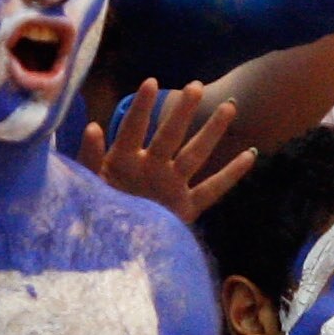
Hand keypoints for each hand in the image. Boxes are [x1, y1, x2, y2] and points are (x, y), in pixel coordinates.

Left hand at [79, 81, 253, 222]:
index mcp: (123, 161)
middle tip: (196, 86)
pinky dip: (230, 175)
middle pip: (170, 135)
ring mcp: (170, 186)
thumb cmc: (91, 213)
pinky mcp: (184, 209)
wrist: (106, 252)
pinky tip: (249, 155)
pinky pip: (211, 190)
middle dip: (183, 111)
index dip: (142, 108)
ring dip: (211, 132)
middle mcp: (150, 169)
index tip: (152, 82)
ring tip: (229, 106)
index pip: (133, 129)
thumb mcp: (84, 184)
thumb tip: (93, 126)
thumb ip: (89, 157)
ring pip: (195, 155)